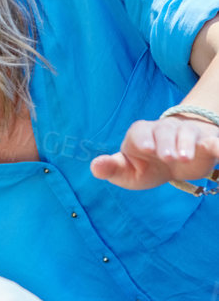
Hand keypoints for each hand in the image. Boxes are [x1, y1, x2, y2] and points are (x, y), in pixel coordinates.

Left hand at [90, 116, 218, 190]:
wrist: (174, 161)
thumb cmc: (145, 166)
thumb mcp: (127, 171)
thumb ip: (112, 168)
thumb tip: (95, 166)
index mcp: (141, 135)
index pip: (140, 132)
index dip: (143, 139)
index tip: (146, 149)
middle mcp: (165, 130)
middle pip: (164, 131)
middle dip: (166, 143)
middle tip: (168, 157)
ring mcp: (187, 134)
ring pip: (188, 133)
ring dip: (187, 144)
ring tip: (184, 158)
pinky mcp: (207, 143)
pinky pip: (214, 142)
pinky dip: (217, 145)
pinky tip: (218, 149)